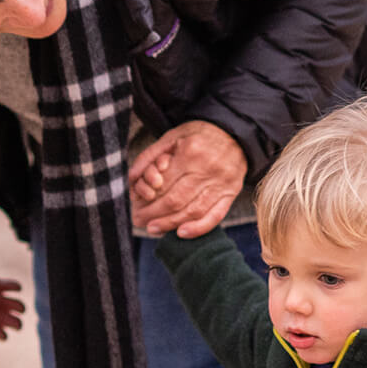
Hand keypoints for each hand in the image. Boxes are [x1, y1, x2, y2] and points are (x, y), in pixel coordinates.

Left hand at [128, 121, 247, 237]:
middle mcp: (207, 169)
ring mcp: (222, 183)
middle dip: (154, 214)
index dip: (146, 199)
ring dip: (171, 224)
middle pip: (176, 200)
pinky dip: (198, 228)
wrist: (235, 133)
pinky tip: (181, 234)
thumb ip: (150, 156)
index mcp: (190, 152)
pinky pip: (215, 216)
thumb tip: (131, 178)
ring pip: (193, 211)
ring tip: (153, 229)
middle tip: (139, 221)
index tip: (135, 207)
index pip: (164, 183)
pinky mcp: (231, 193)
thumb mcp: (172, 136)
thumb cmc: (198, 135)